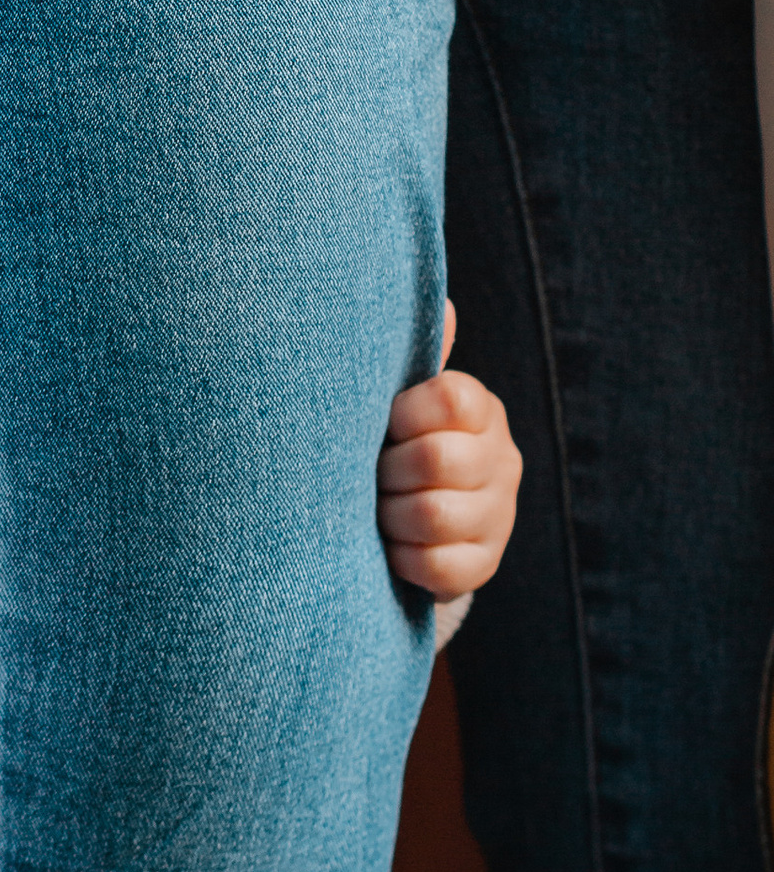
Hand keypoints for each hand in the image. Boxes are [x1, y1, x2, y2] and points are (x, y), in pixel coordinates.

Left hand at [378, 307, 521, 598]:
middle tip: (372, 474)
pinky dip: (402, 558)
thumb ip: (408, 358)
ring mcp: (497, 513)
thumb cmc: (388, 445)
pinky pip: (439, 566)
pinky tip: (391, 546)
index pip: (449, 399)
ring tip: (377, 509)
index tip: (385, 423)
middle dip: (387, 471)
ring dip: (389, 516)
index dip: (403, 415)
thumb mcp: (393, 401)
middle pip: (436, 460)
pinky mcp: (483, 562)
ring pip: (433, 515)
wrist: (394, 522)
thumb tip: (442, 305)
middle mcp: (499, 457)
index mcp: (478, 408)